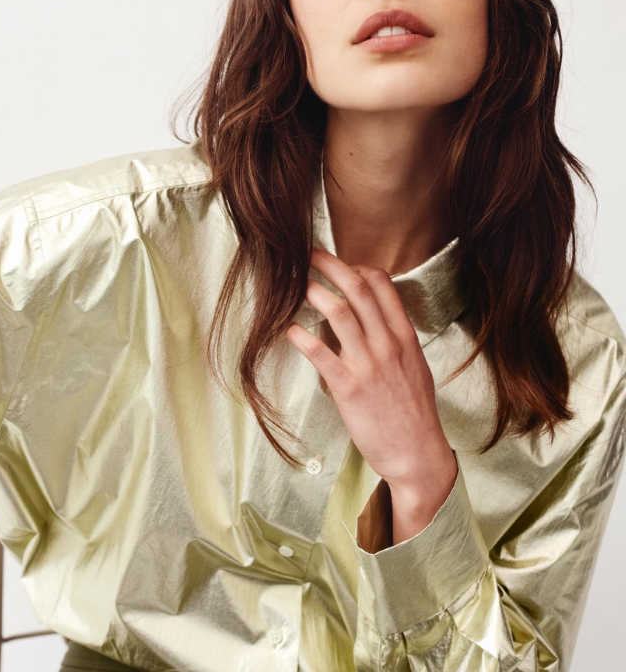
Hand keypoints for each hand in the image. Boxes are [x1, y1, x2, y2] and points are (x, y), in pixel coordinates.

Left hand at [285, 247, 454, 492]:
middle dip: (330, 265)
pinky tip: (289, 329)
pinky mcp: (349, 388)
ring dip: (315, 292)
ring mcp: (369, 364)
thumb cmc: (413, 412)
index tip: (340, 266)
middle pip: (358, 289)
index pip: (382, 285)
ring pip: (340, 313)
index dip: (357, 268)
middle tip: (308, 254)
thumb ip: (395, 340)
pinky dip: (302, 337)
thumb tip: (372, 321)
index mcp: (404, 336)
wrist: (417, 452)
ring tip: (296, 283)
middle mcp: (388, 344)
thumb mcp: (414, 366)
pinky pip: (321, 354)